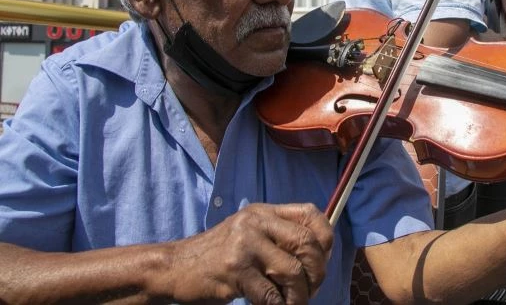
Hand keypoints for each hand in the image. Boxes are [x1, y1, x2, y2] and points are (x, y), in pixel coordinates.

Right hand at [167, 203, 333, 303]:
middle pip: (307, 243)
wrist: (176, 267)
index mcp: (264, 211)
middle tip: (311, 288)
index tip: (324, 258)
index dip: (326, 238)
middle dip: (317, 271)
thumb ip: (279, 235)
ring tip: (293, 302)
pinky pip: (271, 294)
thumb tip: (320, 253)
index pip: (311, 214)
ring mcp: (245, 245)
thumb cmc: (219, 254)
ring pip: (292, 272)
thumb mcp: (250, 232)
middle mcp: (256, 222)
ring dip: (300, 295)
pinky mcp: (234, 270)